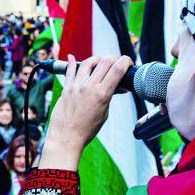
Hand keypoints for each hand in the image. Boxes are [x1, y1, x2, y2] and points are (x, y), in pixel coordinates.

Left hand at [41, 55, 130, 170]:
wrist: (66, 137)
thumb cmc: (86, 130)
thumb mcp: (104, 113)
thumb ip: (109, 97)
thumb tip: (117, 88)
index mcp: (102, 94)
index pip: (117, 69)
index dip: (126, 61)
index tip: (128, 62)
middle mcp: (89, 87)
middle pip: (105, 62)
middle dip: (114, 58)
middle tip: (117, 62)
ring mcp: (76, 86)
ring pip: (88, 62)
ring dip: (97, 59)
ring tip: (100, 61)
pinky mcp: (66, 88)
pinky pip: (69, 71)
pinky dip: (71, 62)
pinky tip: (72, 57)